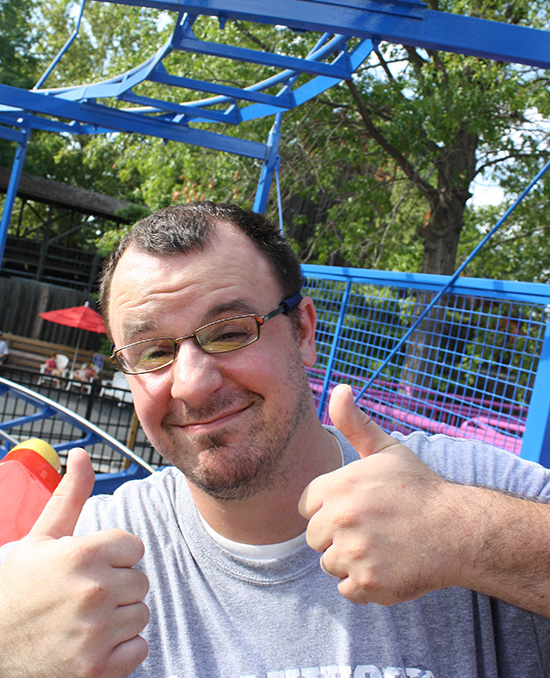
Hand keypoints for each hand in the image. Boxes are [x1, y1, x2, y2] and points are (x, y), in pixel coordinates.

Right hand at [0, 448, 149, 677]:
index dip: (112, 556)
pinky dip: (120, 650)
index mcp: (81, 555)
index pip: (133, 547)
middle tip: (83, 595)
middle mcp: (93, 592)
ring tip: (85, 619)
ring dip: (118, 617)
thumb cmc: (17, 590)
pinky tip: (91, 643)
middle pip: (140, 580)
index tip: (88, 566)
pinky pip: (138, 649)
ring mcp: (96, 634)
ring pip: (141, 613)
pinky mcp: (98, 669)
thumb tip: (81, 455)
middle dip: (116, 585)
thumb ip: (70, 495)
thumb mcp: (40, 537)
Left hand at [299, 384, 462, 604]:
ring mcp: (353, 552)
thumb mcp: (386, 448)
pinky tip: (387, 566)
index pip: (306, 506)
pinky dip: (364, 583)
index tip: (357, 507)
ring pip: (329, 564)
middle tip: (373, 528)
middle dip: (337, 535)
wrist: (459, 529)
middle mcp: (340, 518)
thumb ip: (355, 423)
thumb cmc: (419, 488)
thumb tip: (339, 388)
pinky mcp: (368, 583)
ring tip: (382, 545)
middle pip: (314, 538)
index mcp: (338, 485)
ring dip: (350, 560)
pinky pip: (347, 588)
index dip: (329, 507)